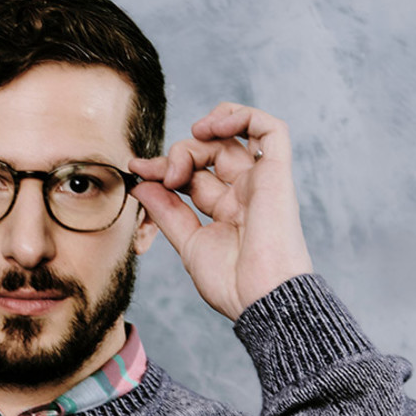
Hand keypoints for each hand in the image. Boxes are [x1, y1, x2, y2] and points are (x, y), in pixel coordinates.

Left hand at [129, 103, 314, 320]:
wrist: (260, 298)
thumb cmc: (231, 283)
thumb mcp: (188, 243)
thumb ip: (167, 212)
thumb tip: (142, 184)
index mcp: (226, 210)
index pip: (192, 175)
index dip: (164, 167)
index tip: (137, 169)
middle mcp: (245, 192)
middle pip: (209, 153)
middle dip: (179, 154)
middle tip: (166, 175)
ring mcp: (262, 181)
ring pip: (234, 135)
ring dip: (205, 132)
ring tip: (190, 143)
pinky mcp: (278, 173)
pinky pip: (271, 129)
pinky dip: (242, 117)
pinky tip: (212, 128)